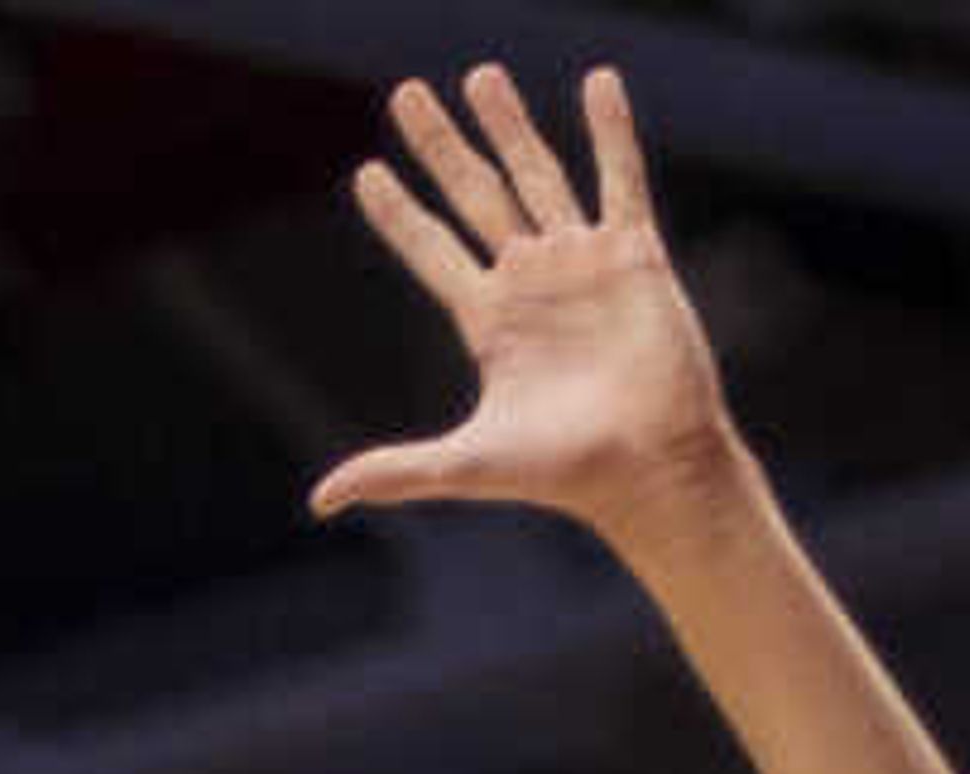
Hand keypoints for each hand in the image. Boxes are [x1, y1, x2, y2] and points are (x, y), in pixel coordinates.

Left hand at [311, 63, 735, 556]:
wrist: (648, 468)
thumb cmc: (564, 473)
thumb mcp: (466, 466)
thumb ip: (396, 472)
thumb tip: (321, 501)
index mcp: (488, 321)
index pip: (430, 250)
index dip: (398, 213)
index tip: (367, 173)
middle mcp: (529, 282)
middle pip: (474, 195)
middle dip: (440, 145)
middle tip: (406, 94)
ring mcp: (580, 263)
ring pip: (537, 173)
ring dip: (509, 124)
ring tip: (480, 75)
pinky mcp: (633, 254)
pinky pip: (619, 177)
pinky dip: (611, 130)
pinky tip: (598, 83)